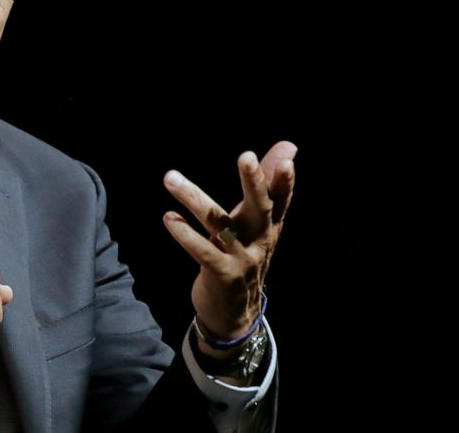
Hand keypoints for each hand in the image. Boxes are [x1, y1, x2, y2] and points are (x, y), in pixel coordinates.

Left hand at [162, 141, 296, 340]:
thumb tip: (289, 146)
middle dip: (254, 182)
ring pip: (219, 224)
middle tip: (245, 156)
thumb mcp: (256, 222)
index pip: (281, 198)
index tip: (287, 155)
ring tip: (170, 178)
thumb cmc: (244, 255)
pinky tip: (168, 217)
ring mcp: (241, 259)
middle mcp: (259, 240)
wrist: (236, 312)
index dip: (284, 179)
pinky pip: (202, 251)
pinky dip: (184, 234)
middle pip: (261, 207)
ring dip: (194, 199)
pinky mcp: (221, 275)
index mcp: (269, 225)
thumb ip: (267, 184)